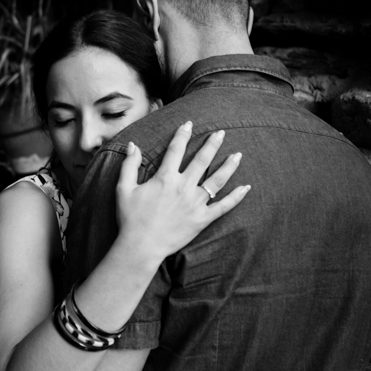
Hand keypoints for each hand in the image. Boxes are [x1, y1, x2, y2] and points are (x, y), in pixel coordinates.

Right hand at [116, 121, 249, 260]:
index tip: (189, 124)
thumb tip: (133, 145)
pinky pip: (223, 207)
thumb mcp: (124, 189)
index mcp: (165, 178)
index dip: (182, 135)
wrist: (141, 246)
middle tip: (221, 133)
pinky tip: (246, 188)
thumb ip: (129, 165)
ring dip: (229, 166)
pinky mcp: (202, 219)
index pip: (175, 150)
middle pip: (201, 160)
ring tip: (238, 155)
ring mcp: (195, 203)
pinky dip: (236, 197)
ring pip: (217, 181)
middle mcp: (183, 187)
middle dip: (212, 144)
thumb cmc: (130, 218)